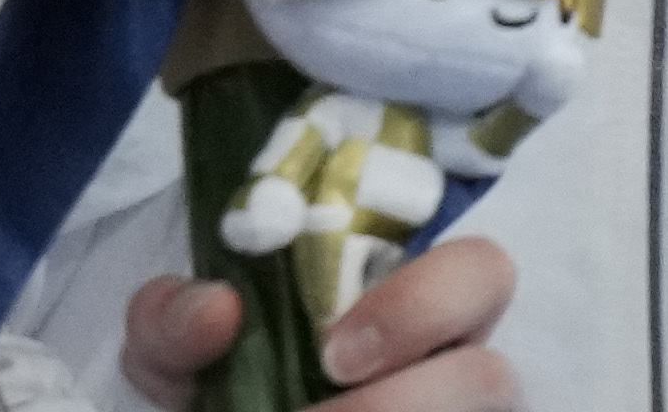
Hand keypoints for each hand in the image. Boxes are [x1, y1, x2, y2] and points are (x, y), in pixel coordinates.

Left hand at [126, 236, 516, 406]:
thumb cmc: (215, 381)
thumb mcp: (172, 349)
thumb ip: (171, 317)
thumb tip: (219, 307)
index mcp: (403, 300)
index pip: (481, 270)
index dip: (421, 307)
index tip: (329, 350)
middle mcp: (450, 366)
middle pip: (495, 373)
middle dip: (411, 400)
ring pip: (488, 408)